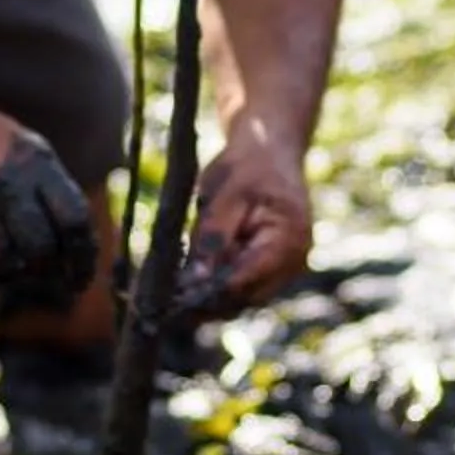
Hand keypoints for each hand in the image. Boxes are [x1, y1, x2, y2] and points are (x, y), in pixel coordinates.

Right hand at [0, 101, 96, 310]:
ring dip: (13, 277)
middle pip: (42, 249)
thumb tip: (80, 254)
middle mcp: (6, 182)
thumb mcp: (29, 152)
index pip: (74, 220)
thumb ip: (55, 195)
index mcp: (36, 162)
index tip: (80, 278)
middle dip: (47, 271)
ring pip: (8, 265)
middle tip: (42, 274)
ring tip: (10, 269)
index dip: (83, 258)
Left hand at [178, 114, 313, 321]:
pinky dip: (214, 288)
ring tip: (170, 295)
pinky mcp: (268, 270)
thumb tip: (195, 280)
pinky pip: (239, 288)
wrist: (269, 152)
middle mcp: (292, 263)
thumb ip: (213, 237)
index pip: (246, 281)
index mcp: (288, 240)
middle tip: (163, 303)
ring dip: (207, 299)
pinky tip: (186, 284)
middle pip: (244, 298)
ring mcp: (283, 270)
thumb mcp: (226, 193)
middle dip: (204, 302)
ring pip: (240, 299)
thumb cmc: (249, 165)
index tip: (173, 301)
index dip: (209, 294)